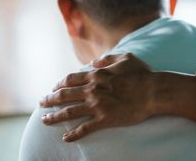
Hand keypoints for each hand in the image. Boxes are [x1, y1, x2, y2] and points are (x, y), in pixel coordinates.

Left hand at [40, 53, 155, 141]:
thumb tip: (94, 62)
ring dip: (55, 116)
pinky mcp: (105, 119)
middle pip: (64, 95)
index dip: (59, 84)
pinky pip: (85, 128)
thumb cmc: (142, 74)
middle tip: (42, 104)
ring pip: (69, 112)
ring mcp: (97, 106)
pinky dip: (74, 134)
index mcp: (96, 75)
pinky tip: (65, 138)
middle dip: (50, 99)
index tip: (54, 88)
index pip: (70, 80)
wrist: (153, 91)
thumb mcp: (125, 58)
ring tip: (45, 120)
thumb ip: (107, 59)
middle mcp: (92, 90)